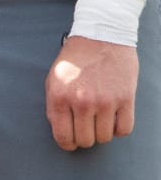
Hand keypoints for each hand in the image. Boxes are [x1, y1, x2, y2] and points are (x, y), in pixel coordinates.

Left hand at [45, 35, 138, 150]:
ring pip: (105, 138)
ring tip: (98, 117)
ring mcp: (106, 102)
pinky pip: (123, 130)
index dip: (67, 144)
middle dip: (84, 137)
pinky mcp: (126, 99)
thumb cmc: (75, 58)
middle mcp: (82, 101)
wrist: (101, 36)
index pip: (63, 136)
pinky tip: (112, 117)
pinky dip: (118, 128)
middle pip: (85, 140)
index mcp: (60, 96)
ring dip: (101, 132)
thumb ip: (54, 105)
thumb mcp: (54, 78)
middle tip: (85, 126)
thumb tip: (60, 130)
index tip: (70, 142)